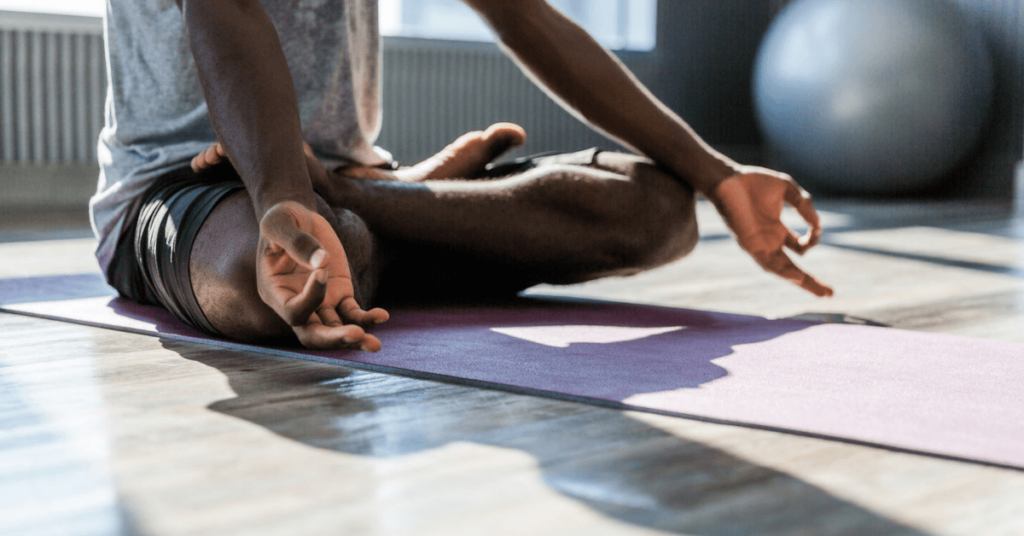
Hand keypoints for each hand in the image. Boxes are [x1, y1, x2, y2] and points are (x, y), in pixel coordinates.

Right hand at [257, 201, 388, 349]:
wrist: (298, 217)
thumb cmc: (283, 219)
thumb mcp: (281, 223)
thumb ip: (297, 242)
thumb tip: (321, 262)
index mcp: (275, 292)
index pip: (294, 311)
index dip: (311, 296)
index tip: (323, 269)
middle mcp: (296, 304)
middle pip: (312, 335)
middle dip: (333, 339)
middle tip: (356, 335)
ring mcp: (320, 302)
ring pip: (335, 330)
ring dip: (355, 337)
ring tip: (375, 344)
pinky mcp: (339, 295)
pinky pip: (353, 313)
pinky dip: (367, 318)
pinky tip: (383, 316)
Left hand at [708, 167, 833, 296]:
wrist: (728, 180)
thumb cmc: (754, 182)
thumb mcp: (788, 190)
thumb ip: (804, 205)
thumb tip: (817, 225)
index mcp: (777, 230)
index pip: (800, 248)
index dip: (813, 239)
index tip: (815, 229)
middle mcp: (769, 242)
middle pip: (793, 268)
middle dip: (811, 281)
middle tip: (830, 294)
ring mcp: (759, 245)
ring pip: (783, 270)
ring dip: (801, 281)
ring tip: (821, 292)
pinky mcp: (749, 245)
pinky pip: (768, 263)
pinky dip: (783, 271)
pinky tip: (797, 277)